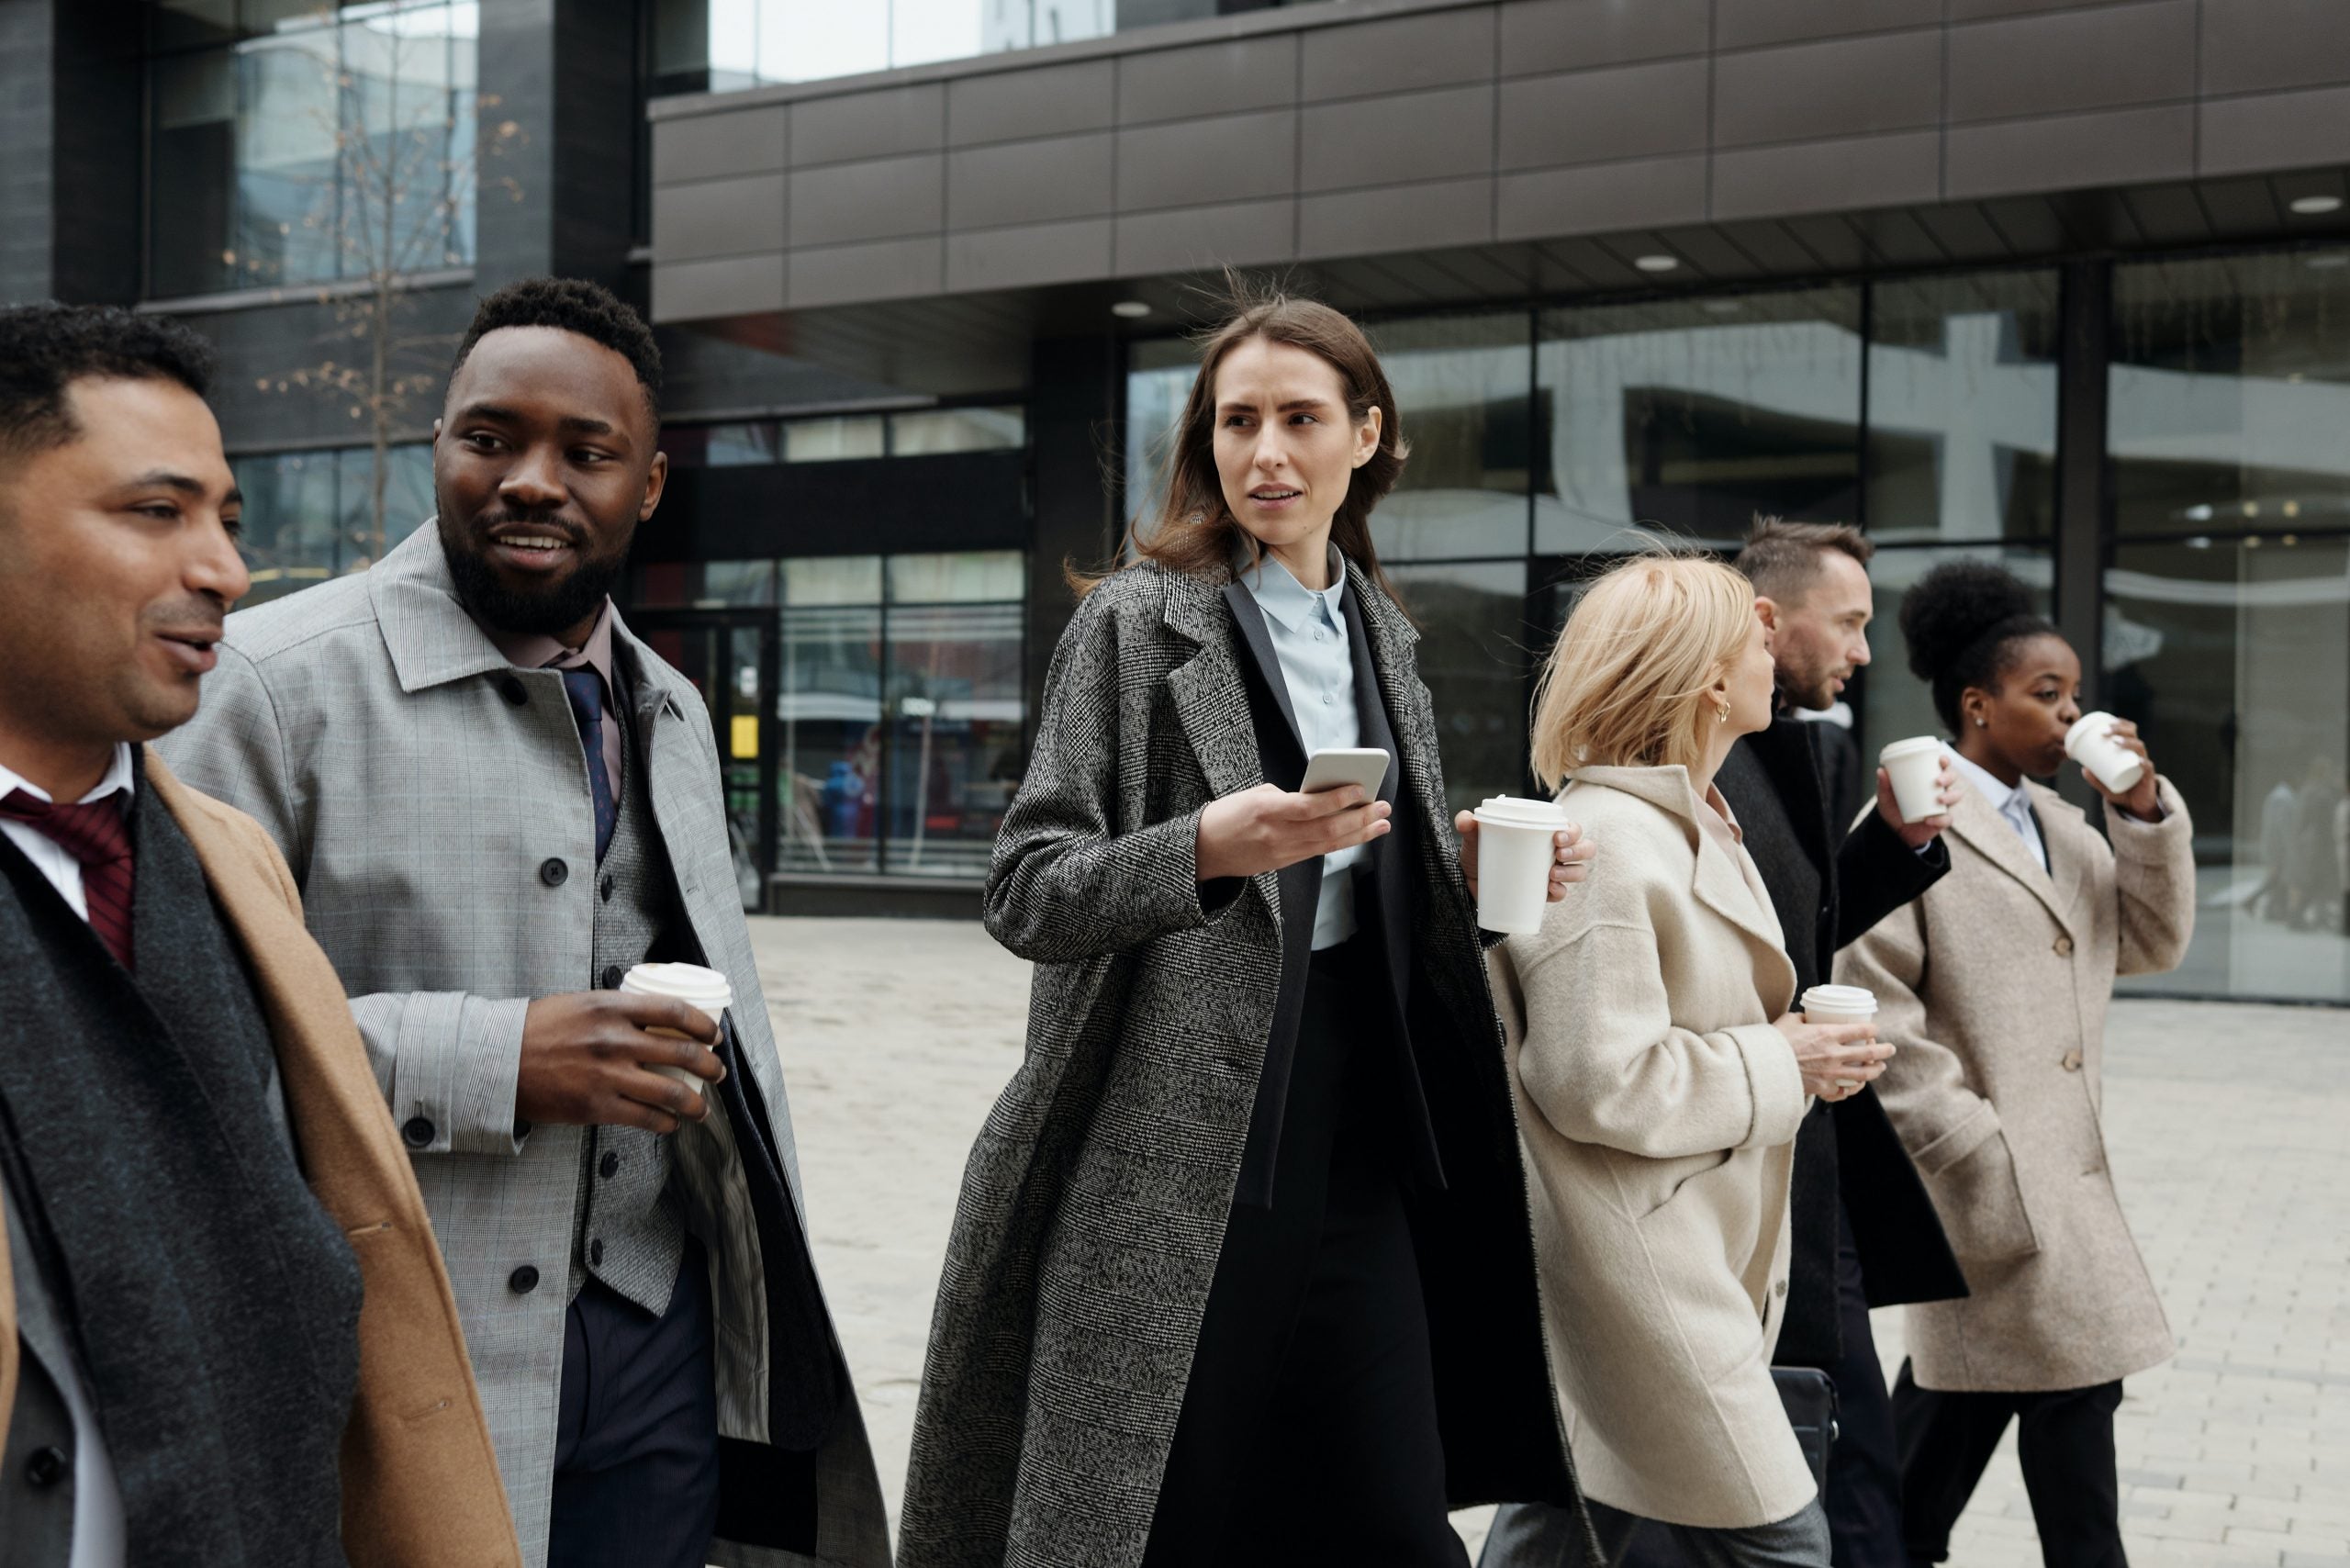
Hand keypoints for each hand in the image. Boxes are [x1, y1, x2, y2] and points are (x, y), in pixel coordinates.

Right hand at [514, 991, 725, 1134]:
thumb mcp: (581, 1003)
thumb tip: (656, 1019)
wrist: (497, 1060)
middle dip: (709, 1066)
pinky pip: (645, 1118)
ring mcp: (607, 1075)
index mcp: (612, 1007)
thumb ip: (618, 1010)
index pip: (675, 1012)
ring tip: (702, 1108)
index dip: (703, 1025)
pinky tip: (671, 1123)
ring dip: (695, 1103)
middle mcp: (614, 1040)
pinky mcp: (596, 1107)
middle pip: (682, 1053)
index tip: (714, 1035)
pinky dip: (666, 1123)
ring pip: (671, 1093)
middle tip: (717, 1072)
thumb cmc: (538, 1029)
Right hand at [1196, 782, 1390, 881]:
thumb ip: (1288, 797)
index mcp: (1266, 810)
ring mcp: (1282, 852)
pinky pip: (1319, 852)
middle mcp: (1277, 834)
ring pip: (1328, 844)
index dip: (1337, 799)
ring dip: (1359, 833)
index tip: (1360, 788)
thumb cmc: (1228, 815)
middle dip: (1359, 818)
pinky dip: (1342, 843)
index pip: (1309, 806)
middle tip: (1382, 806)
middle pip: (1327, 829)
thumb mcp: (1254, 795)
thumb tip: (1320, 798)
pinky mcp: (1284, 863)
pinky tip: (1359, 835)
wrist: (1204, 850)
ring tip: (1381, 823)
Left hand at [1455, 812, 1594, 902]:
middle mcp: (1554, 852)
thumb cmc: (1479, 853)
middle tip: (1558, 854)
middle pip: (1584, 848)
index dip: (1573, 831)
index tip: (1557, 837)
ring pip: (1579, 871)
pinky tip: (1551, 890)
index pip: (1571, 828)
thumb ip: (1468, 825)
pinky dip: (1560, 892)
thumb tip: (1466, 819)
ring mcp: (1552, 873)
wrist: (1468, 882)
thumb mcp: (1473, 838)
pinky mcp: (1543, 892)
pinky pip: (1561, 893)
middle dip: (1578, 850)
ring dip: (1572, 872)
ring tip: (1552, 875)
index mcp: (1545, 833)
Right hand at [1772, 1014, 1893, 1101]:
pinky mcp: (1824, 1088)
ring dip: (1875, 1070)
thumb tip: (1806, 1018)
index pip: (1860, 1029)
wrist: (1764, 1068)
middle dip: (1884, 1051)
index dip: (1871, 1028)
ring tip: (1880, 1068)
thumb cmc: (1774, 1042)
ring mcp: (1831, 1073)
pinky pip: (1845, 1090)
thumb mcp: (1789, 1021)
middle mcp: (1834, 1054)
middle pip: (1869, 1052)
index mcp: (1827, 1033)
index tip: (1874, 1028)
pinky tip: (1856, 1085)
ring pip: (1863, 1074)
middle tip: (1890, 1049)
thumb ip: (1802, 1019)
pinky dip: (1852, 1088)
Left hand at [1876, 758, 1960, 848]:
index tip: (1941, 760)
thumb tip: (1881, 770)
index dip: (1945, 761)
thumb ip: (1884, 785)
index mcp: (1928, 779)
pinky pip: (1947, 819)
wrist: (1894, 831)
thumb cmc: (1893, 808)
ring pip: (1956, 796)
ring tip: (1939, 799)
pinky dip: (1940, 819)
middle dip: (1949, 777)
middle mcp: (1939, 789)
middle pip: (1953, 778)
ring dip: (1951, 796)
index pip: (1942, 766)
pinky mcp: (1942, 820)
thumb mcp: (1886, 797)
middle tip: (1938, 781)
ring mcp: (1942, 805)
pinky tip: (1929, 820)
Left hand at [2083, 718, 2163, 819]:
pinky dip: (2143, 763)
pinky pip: (2148, 767)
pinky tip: (2138, 761)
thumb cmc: (2123, 791)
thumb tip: (2083, 769)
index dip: (2120, 724)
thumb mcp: (2105, 785)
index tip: (2105, 723)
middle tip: (2105, 732)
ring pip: (2140, 747)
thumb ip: (2095, 779)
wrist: (2137, 807)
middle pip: (2133, 735)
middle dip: (2120, 729)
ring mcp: (2145, 764)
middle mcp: (2139, 754)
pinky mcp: (2149, 777)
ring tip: (2114, 741)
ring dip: (2127, 742)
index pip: (2129, 731)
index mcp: (2130, 751)